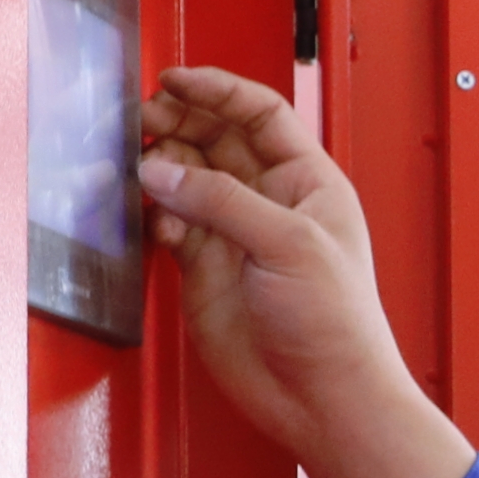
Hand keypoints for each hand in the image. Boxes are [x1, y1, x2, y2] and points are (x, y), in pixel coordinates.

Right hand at [134, 66, 472, 477]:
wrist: (324, 397)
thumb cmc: (338, 325)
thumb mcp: (289, 244)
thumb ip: (223, 202)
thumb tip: (164, 171)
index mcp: (309, 182)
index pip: (259, 113)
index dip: (217, 90)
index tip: (174, 79)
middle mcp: (270, 202)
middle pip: (214, 139)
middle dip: (177, 123)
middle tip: (143, 121)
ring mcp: (235, 236)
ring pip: (185, 180)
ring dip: (160, 169)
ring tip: (140, 168)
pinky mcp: (204, 271)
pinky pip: (170, 224)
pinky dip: (155, 216)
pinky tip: (155, 220)